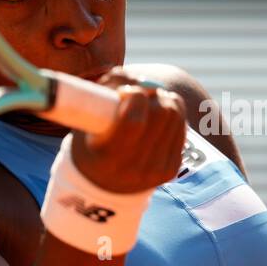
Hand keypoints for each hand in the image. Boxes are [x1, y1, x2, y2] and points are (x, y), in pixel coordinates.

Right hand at [71, 68, 186, 194]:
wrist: (100, 183)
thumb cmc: (90, 140)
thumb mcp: (85, 117)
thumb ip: (107, 89)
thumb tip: (141, 81)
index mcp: (107, 157)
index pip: (134, 120)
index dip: (134, 95)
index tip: (125, 92)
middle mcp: (134, 168)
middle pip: (162, 112)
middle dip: (152, 94)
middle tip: (138, 93)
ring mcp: (156, 170)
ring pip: (175, 114)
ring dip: (163, 99)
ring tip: (147, 101)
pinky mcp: (170, 168)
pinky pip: (181, 126)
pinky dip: (170, 112)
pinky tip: (156, 115)